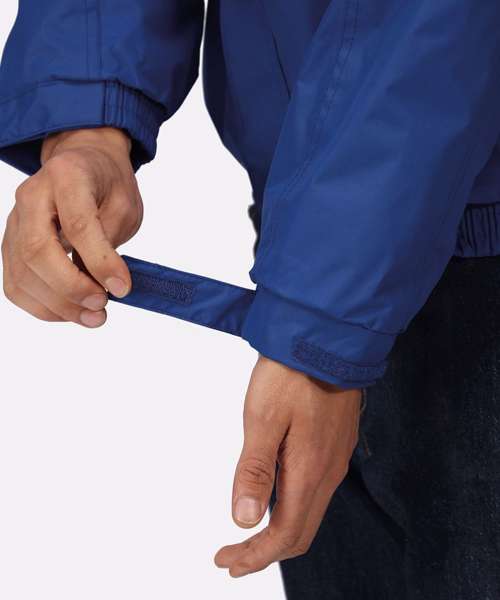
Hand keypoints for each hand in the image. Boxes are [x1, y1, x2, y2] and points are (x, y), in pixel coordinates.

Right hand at [2, 127, 141, 326]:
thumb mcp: (125, 204)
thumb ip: (112, 239)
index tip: (122, 288)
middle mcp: (32, 195)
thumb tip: (103, 284)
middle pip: (38, 251)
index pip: (78, 224)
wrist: (82, 164)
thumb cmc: (107, 184)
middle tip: (103, 305)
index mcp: (67, 175)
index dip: (100, 262)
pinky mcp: (11, 244)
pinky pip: (16, 283)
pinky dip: (42, 306)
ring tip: (94, 317)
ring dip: (59, 305)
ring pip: (23, 272)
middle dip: (72, 288)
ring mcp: (16, 221)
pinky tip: (70, 312)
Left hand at [215, 356, 360, 576]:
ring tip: (249, 532)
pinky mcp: (336, 443)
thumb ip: (254, 470)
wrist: (325, 338)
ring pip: (310, 512)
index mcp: (309, 470)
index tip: (227, 561)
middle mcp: (329, 471)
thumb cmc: (291, 373)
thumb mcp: (262, 419)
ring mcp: (336, 457)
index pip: (285, 534)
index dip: (256, 555)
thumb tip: (244, 519)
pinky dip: (292, 508)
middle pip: (300, 532)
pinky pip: (317, 491)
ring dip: (279, 531)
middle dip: (265, 552)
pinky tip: (274, 497)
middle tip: (232, 556)